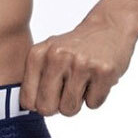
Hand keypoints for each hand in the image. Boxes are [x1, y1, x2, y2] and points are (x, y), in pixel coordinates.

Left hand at [20, 5, 137, 115]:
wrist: (109, 27)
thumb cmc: (75, 49)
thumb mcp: (48, 55)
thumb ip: (35, 80)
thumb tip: (32, 109)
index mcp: (38, 54)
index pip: (27, 101)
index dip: (40, 104)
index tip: (50, 95)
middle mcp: (57, 57)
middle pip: (46, 109)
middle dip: (57, 107)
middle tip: (67, 91)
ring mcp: (81, 63)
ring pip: (69, 109)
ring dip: (77, 102)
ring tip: (83, 82)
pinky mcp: (103, 71)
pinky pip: (93, 104)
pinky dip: (96, 96)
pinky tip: (97, 78)